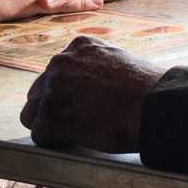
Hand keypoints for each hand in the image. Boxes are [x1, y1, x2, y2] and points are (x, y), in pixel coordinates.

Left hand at [22, 36, 167, 151]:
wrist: (155, 104)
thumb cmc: (148, 88)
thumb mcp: (121, 61)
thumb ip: (98, 66)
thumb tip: (91, 85)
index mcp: (79, 46)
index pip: (58, 71)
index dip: (68, 92)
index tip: (81, 103)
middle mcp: (61, 62)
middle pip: (40, 90)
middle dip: (55, 107)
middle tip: (78, 121)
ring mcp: (53, 87)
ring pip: (32, 112)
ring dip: (49, 124)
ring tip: (73, 133)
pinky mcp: (51, 115)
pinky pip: (39, 133)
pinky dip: (53, 141)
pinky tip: (73, 141)